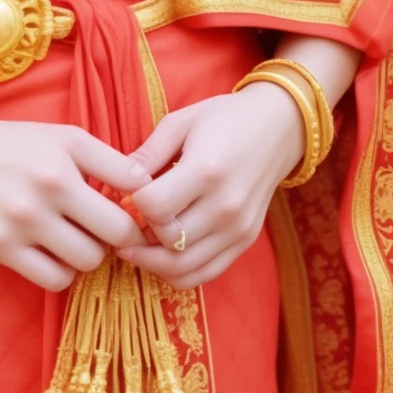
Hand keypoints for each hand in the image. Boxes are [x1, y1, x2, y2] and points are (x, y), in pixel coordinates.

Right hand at [0, 112, 151, 291]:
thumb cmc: (11, 145)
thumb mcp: (61, 137)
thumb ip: (107, 159)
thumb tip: (148, 186)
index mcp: (65, 158)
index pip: (132, 191)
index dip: (142, 206)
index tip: (136, 210)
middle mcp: (46, 189)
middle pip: (116, 234)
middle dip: (120, 237)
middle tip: (109, 231)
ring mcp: (21, 222)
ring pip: (87, 261)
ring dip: (90, 255)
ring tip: (77, 239)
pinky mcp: (1, 249)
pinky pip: (54, 279)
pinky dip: (62, 272)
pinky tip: (54, 254)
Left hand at [115, 85, 303, 289]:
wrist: (278, 129)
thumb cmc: (224, 119)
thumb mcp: (181, 122)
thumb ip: (147, 153)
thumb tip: (115, 181)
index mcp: (206, 170)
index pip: (154, 208)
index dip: (132, 204)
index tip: (127, 194)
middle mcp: (225, 206)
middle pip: (167, 243)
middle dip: (137, 237)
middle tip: (122, 225)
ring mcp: (238, 229)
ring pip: (183, 268)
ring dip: (151, 262)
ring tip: (134, 246)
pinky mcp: (245, 241)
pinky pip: (205, 274)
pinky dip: (177, 273)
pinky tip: (161, 257)